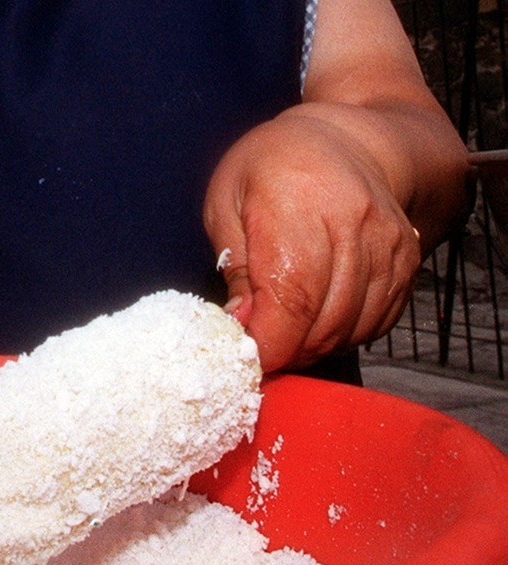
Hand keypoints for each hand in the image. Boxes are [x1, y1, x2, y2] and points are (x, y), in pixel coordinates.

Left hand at [203, 108, 420, 372]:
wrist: (345, 140)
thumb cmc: (272, 166)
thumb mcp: (226, 201)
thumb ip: (233, 265)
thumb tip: (241, 322)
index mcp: (298, 206)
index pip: (292, 298)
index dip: (270, 341)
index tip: (248, 354)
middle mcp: (351, 225)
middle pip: (323, 322)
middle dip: (287, 350)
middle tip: (260, 345)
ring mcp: (386, 244)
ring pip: (351, 329)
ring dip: (314, 345)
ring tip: (286, 329)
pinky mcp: (406, 261)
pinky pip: (377, 321)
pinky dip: (344, 333)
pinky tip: (318, 318)